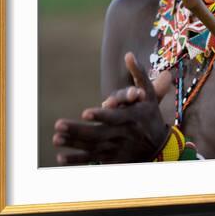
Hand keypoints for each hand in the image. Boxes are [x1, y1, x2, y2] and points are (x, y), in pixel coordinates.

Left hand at [53, 52, 171, 164]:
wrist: (159, 146)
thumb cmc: (150, 114)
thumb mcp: (149, 93)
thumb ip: (138, 74)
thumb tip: (128, 54)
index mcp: (132, 117)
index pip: (114, 117)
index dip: (100, 115)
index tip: (85, 113)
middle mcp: (123, 135)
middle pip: (98, 134)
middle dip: (78, 130)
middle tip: (59, 125)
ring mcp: (117, 149)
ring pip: (92, 147)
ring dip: (73, 144)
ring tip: (56, 138)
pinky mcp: (112, 159)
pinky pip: (93, 161)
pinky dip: (78, 161)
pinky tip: (61, 158)